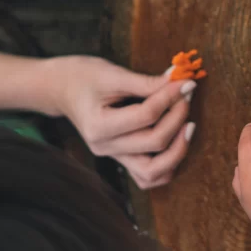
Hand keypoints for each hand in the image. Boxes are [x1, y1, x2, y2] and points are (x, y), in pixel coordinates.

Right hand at [41, 55, 196, 187]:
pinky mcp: (121, 159)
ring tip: (188, 126)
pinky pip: (148, 176)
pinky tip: (177, 142)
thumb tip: (180, 80)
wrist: (61, 89)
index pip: (146, 116)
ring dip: (178, 150)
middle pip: (154, 142)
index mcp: (99, 126)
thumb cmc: (83, 76)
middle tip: (187, 95)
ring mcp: (113, 157)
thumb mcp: (113, 73)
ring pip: (153, 172)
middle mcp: (105, 147)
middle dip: (178, 117)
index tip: (187, 81)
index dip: (171, 97)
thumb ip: (147, 82)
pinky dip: (167, 165)